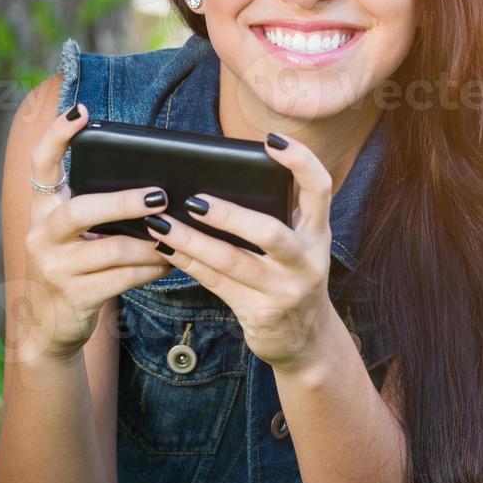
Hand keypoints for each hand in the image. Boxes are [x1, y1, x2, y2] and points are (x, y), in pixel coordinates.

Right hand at [19, 102, 173, 362]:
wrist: (51, 327)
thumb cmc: (78, 268)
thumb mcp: (77, 235)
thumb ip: (98, 210)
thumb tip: (157, 187)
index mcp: (43, 210)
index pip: (41, 165)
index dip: (57, 136)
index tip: (81, 111)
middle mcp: (42, 235)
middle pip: (81, 210)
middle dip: (123, 202)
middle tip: (160, 196)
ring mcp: (54, 268)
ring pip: (112, 250)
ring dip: (152, 244)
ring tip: (176, 238)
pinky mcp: (74, 296)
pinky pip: (123, 278)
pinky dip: (152, 269)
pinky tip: (171, 263)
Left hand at [142, 131, 336, 371]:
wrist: (307, 341)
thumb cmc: (294, 279)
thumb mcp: (301, 247)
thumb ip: (281, 217)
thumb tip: (224, 179)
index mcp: (317, 234)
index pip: (320, 188)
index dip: (301, 161)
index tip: (273, 141)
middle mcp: (306, 261)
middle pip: (270, 232)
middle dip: (230, 215)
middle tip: (194, 200)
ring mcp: (284, 290)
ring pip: (233, 261)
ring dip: (193, 240)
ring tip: (162, 223)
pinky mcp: (260, 313)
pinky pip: (217, 283)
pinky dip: (189, 264)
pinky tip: (167, 249)